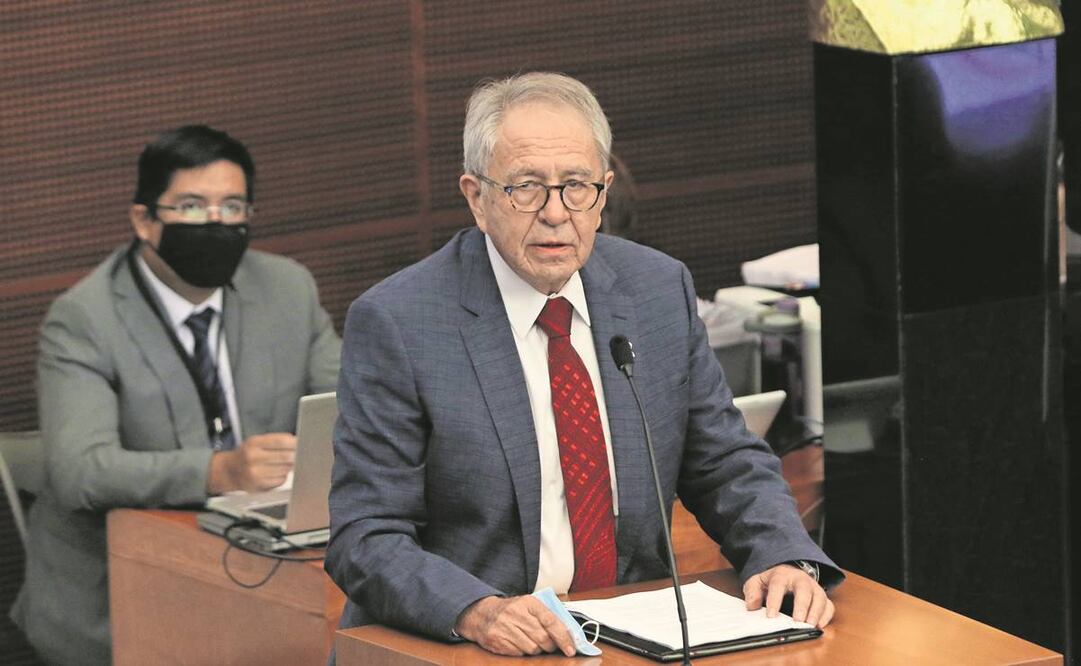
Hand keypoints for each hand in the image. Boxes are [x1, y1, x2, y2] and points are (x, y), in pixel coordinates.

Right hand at [206, 433, 296, 493]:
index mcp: (254, 443)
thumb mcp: (257, 442)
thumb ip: (276, 441)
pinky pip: (280, 480)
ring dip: (288, 467)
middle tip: (296, 455)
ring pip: (285, 470)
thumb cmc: (247, 455)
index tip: (301, 443)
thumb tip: (297, 443)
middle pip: (286, 457)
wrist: (230, 471)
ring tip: (281, 464)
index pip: (281, 441)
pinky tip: (275, 473)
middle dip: (294, 456)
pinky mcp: (259, 486)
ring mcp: (256, 473)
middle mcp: (253, 458)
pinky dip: (282, 477)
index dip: (295, 443)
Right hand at [454, 595, 575, 656]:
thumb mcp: (528, 605)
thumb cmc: (511, 610)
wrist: (482, 614)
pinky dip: (523, 652)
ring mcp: (506, 628)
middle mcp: (516, 614)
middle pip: (543, 638)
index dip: (564, 637)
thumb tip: (569, 632)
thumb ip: (547, 615)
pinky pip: (520, 654)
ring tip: (531, 640)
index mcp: (528, 602)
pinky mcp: (498, 642)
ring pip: (533, 649)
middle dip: (550, 645)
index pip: (551, 621)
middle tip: (549, 644)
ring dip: (537, 649)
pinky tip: (519, 643)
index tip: (571, 648)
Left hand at [743, 564, 834, 627]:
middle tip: (798, 621)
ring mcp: (813, 588)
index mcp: (782, 574)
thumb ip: (752, 592)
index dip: (775, 600)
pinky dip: (826, 616)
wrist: (788, 571)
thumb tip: (752, 606)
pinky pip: (829, 605)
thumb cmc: (772, 580)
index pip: (778, 585)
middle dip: (802, 605)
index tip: (771, 616)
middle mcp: (800, 579)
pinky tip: (820, 626)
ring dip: (816, 612)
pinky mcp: (822, 597)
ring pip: (820, 597)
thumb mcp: (757, 581)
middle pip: (804, 589)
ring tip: (810, 626)